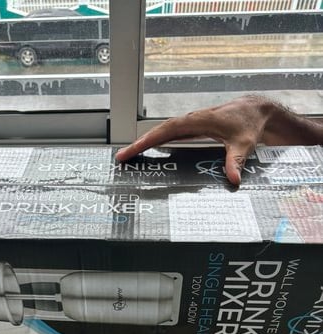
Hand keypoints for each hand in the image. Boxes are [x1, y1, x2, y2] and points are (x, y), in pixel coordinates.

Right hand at [116, 95, 322, 185]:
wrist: (256, 110)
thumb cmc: (249, 123)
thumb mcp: (244, 144)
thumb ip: (236, 161)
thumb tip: (232, 180)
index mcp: (197, 121)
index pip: (165, 131)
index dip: (146, 141)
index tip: (130, 151)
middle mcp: (190, 121)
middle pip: (157, 132)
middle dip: (138, 145)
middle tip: (121, 159)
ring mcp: (190, 124)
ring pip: (162, 133)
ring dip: (145, 143)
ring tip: (128, 157)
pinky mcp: (193, 129)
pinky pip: (170, 135)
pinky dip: (157, 142)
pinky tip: (150, 152)